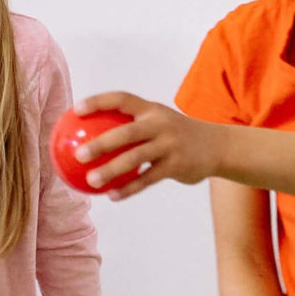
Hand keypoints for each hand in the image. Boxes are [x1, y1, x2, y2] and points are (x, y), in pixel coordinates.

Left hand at [69, 91, 224, 200]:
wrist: (218, 146)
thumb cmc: (176, 134)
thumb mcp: (158, 121)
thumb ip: (131, 124)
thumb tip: (89, 134)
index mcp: (152, 109)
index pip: (122, 99)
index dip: (98, 102)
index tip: (76, 110)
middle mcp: (161, 124)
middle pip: (127, 133)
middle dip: (101, 143)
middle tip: (79, 154)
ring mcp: (170, 145)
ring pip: (136, 159)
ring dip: (111, 171)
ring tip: (91, 180)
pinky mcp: (177, 165)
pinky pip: (148, 179)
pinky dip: (129, 188)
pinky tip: (112, 196)